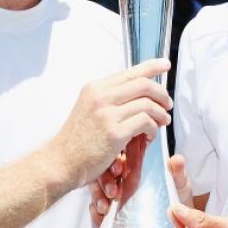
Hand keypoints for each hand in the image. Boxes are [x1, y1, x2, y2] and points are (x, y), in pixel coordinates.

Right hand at [52, 58, 172, 189]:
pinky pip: (145, 122)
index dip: (152, 67)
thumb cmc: (76, 141)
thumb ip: (110, 99)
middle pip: (143, 84)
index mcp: (95, 88)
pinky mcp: (114, 133)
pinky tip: (149, 136)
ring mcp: (107, 114)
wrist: (60, 163)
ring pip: (148, 104)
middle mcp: (101, 96)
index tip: (165, 64)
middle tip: (168, 105)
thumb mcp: (88, 109)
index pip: (130, 72)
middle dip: (162, 94)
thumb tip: (139, 94)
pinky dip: (153, 129)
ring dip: (161, 114)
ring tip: (162, 123)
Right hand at [88, 149, 193, 227]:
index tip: (119, 169)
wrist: (178, 219)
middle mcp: (120, 176)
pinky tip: (101, 215)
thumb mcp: (179, 181)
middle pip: (103, 172)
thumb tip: (176, 159)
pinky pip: (95, 209)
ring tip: (105, 207)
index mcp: (134, 163)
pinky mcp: (108, 212)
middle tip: (113, 191)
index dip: (116, 160)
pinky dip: (95, 212)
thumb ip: (177, 171)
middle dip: (104, 180)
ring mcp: (112, 193)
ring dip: (98, 196)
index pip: (119, 156)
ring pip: (97, 189)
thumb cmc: (175, 194)